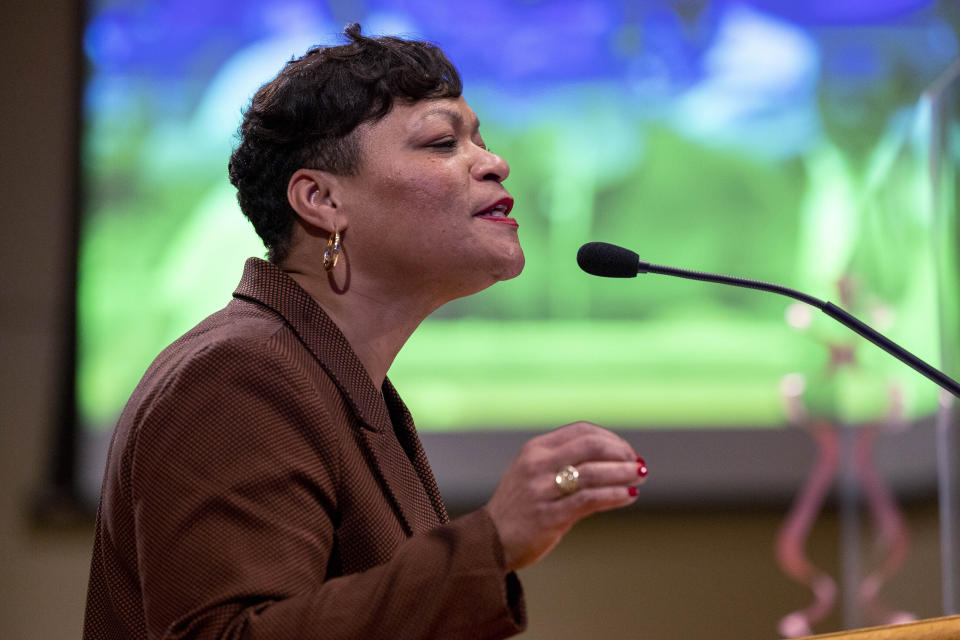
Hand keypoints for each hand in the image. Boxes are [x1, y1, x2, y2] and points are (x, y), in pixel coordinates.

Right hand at [484, 421, 645, 571]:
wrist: (489, 542)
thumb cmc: (519, 508)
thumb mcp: (534, 474)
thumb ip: (564, 462)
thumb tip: (612, 459)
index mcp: (535, 449)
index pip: (581, 431)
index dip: (610, 438)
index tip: (626, 451)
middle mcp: (537, 465)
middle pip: (591, 446)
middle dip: (621, 453)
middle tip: (638, 464)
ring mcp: (541, 491)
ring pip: (594, 473)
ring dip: (623, 473)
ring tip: (640, 477)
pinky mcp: (548, 516)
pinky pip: (590, 500)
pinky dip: (615, 495)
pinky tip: (629, 495)